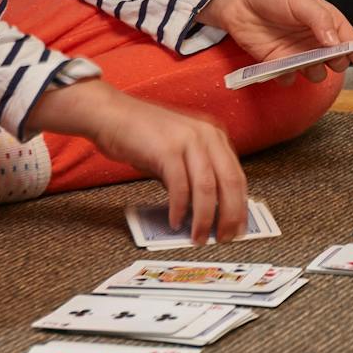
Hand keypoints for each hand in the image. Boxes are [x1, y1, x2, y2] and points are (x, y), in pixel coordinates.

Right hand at [25, 78, 247, 244]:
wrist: (111, 114)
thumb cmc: (142, 135)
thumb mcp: (179, 151)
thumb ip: (195, 173)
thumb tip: (207, 208)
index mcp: (214, 135)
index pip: (237, 176)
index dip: (240, 206)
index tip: (239, 228)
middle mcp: (207, 135)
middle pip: (229, 182)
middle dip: (229, 215)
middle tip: (224, 238)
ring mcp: (188, 140)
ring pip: (207, 187)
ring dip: (204, 218)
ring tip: (198, 237)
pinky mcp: (167, 149)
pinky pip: (180, 187)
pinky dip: (179, 209)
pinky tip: (176, 222)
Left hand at [199, 0, 352, 83]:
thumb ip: (320, 19)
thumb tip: (335, 41)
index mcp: (324, 20)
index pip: (348, 38)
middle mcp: (313, 38)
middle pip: (335, 59)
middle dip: (335, 63)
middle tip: (327, 57)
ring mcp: (296, 52)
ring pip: (315, 73)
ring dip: (313, 72)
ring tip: (304, 62)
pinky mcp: (277, 63)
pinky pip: (289, 78)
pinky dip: (287, 77)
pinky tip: (282, 67)